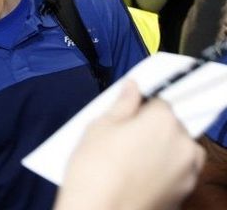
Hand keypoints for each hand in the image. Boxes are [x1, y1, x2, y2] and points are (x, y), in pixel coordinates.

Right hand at [54, 81, 204, 209]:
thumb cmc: (94, 174)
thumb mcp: (98, 127)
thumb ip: (121, 104)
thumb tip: (131, 88)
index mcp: (162, 121)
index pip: (159, 100)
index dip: (139, 107)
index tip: (125, 114)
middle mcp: (182, 144)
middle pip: (170, 126)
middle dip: (150, 129)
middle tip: (121, 138)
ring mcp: (186, 172)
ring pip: (175, 149)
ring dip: (159, 149)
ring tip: (126, 159)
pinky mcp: (183, 193)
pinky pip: (174, 172)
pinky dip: (160, 171)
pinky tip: (134, 175)